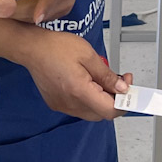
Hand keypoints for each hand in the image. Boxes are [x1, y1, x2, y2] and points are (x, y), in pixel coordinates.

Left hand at [3, 0, 91, 24]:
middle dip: (19, 12)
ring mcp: (64, 7)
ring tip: (0, 10)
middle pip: (40, 11)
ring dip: (20, 15)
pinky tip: (12, 11)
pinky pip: (40, 18)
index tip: (36, 17)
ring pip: (39, 17)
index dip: (45, 6)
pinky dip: (26, 15)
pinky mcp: (60, 12)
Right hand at [15, 29, 130, 121]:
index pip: (109, 110)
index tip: (130, 90)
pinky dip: (89, 99)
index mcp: (78, 90)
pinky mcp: (57, 104)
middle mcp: (69, 103)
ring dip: (102, 100)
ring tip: (102, 79)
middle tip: (120, 81)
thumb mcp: (88, 55)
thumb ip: (107, 75)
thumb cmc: (55, 47)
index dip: (124, 103)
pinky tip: (89, 82)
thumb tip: (122, 88)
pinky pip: (80, 108)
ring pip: (92, 112)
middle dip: (115, 100)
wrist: (31, 47)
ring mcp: (62, 105)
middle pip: (102, 114)